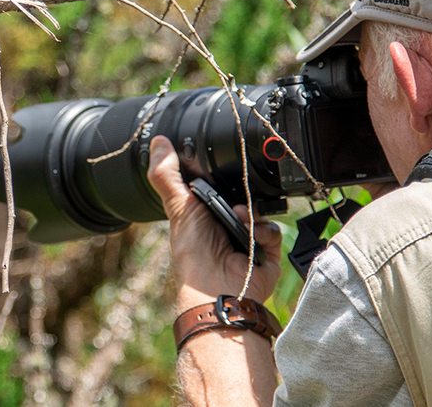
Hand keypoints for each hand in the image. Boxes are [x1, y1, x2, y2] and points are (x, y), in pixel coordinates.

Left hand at [146, 136, 282, 314]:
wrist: (219, 288)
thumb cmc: (194, 254)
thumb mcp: (178, 206)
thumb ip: (167, 175)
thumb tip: (157, 143)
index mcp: (204, 217)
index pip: (218, 188)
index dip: (221, 178)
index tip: (222, 167)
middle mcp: (226, 228)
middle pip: (243, 197)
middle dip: (240, 195)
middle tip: (229, 200)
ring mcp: (248, 241)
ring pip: (260, 210)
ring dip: (250, 212)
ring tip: (237, 218)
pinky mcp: (267, 252)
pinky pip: (274, 230)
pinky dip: (263, 231)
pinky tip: (251, 236)